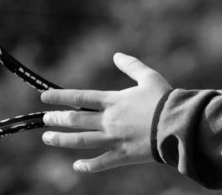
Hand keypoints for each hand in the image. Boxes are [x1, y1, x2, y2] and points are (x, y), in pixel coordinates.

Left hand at [40, 52, 171, 172]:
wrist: (177, 126)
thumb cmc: (164, 99)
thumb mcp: (148, 77)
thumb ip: (131, 65)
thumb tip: (117, 55)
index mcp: (113, 100)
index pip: (80, 97)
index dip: (60, 97)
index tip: (44, 97)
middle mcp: (108, 120)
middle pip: (76, 120)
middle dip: (57, 119)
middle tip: (44, 120)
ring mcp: (113, 139)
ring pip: (81, 141)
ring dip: (62, 140)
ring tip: (48, 138)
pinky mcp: (122, 156)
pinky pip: (100, 163)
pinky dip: (87, 165)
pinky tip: (76, 165)